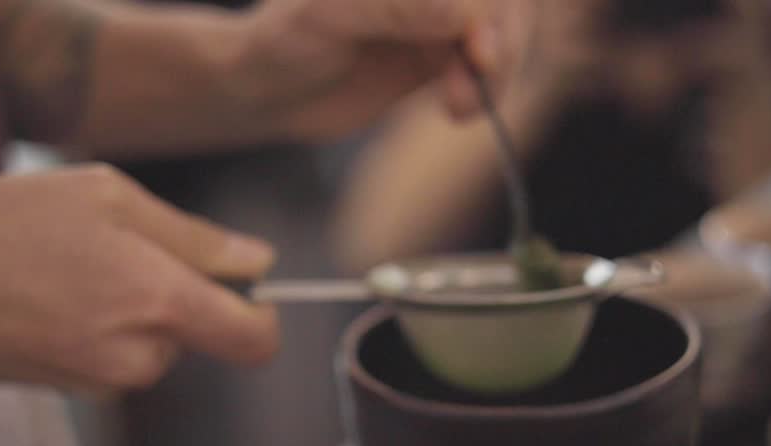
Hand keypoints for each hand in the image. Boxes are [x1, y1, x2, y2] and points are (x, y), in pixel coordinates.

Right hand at [0, 164, 278, 393]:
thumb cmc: (0, 229)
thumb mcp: (105, 198)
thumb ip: (194, 237)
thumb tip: (258, 264)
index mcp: (161, 303)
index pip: (256, 341)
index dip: (263, 314)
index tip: (245, 288)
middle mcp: (141, 356)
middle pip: (200, 332)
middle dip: (176, 292)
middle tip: (115, 247)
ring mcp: (106, 381)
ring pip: (155, 342)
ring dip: (133, 306)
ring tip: (73, 267)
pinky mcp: (75, 391)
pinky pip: (117, 354)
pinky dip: (101, 325)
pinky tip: (53, 296)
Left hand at [243, 0, 530, 139]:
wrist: (267, 91)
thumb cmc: (283, 38)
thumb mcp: (333, 15)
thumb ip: (399, 7)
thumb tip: (469, 13)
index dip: (494, 4)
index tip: (481, 46)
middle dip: (503, 37)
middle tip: (483, 77)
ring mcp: (439, 11)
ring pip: (500, 30)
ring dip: (495, 69)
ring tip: (459, 108)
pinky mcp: (441, 51)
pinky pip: (485, 65)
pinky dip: (484, 88)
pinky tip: (460, 110)